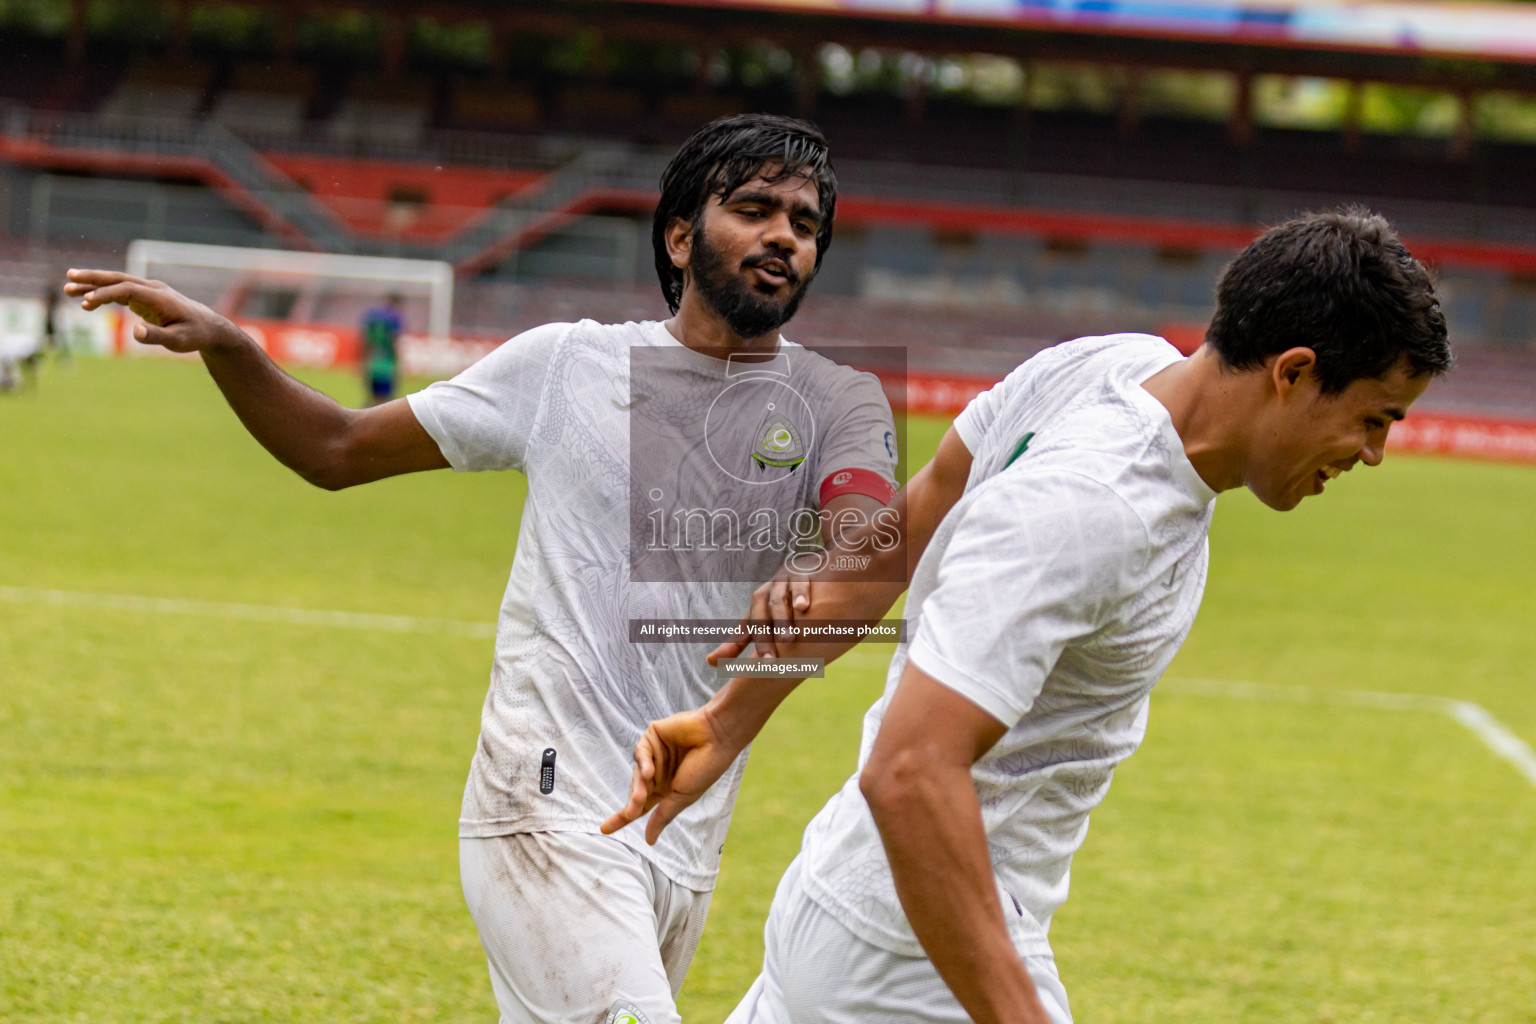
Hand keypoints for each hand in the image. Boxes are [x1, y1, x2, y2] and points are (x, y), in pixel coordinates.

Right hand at [64, 270, 244, 353]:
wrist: (208, 328)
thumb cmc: (194, 335)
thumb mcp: (178, 340)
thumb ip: (157, 336)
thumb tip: (135, 331)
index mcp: (159, 297)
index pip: (127, 290)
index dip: (106, 294)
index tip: (86, 302)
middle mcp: (152, 289)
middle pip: (118, 279)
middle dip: (93, 278)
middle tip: (68, 277)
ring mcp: (148, 291)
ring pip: (117, 283)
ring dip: (93, 285)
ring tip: (68, 289)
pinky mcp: (145, 297)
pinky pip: (120, 292)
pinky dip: (103, 295)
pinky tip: (87, 304)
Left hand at [600, 707, 741, 844]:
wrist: (718, 737)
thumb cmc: (705, 768)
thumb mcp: (682, 797)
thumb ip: (663, 816)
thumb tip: (649, 841)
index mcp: (667, 789)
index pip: (642, 806)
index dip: (622, 817)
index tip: (603, 829)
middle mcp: (659, 772)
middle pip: (637, 791)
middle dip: (633, 803)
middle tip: (631, 813)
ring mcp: (655, 753)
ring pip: (637, 774)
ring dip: (638, 787)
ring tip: (641, 796)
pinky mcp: (653, 736)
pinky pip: (641, 753)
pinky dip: (643, 763)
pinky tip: (651, 771)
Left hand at [706, 572, 812, 664]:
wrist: (812, 565)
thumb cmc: (788, 598)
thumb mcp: (766, 617)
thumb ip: (741, 640)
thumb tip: (708, 662)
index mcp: (757, 605)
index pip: (744, 628)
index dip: (732, 646)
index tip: (715, 662)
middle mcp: (767, 592)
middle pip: (760, 615)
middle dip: (763, 638)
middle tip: (769, 661)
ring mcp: (784, 580)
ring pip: (777, 600)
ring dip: (781, 619)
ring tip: (788, 639)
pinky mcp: (803, 570)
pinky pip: (800, 582)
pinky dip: (800, 594)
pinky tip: (802, 607)